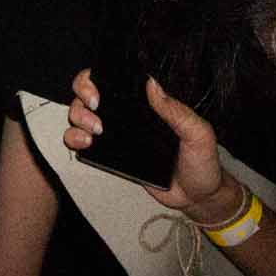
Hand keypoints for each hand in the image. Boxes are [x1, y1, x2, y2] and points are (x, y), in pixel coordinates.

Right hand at [65, 69, 230, 219]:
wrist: (196, 197)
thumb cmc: (201, 162)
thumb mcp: (197, 133)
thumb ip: (176, 111)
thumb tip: (153, 85)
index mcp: (147, 103)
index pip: (116, 79)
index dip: (97, 77)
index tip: (100, 91)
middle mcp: (127, 114)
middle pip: (89, 93)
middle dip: (82, 95)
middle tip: (95, 109)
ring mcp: (116, 134)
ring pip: (80, 115)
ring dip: (77, 118)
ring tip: (94, 132)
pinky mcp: (109, 155)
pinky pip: (82, 142)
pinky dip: (74, 139)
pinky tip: (86, 144)